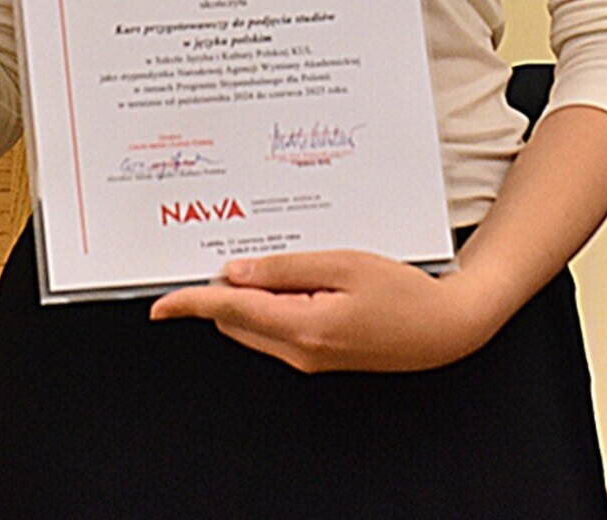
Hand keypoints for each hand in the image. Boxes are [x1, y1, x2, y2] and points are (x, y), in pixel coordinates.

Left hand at [149, 248, 505, 372]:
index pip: (232, 313)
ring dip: (250, 296)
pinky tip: (293, 276)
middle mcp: (298, 350)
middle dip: (225, 290)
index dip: (193, 305)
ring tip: (271, 256)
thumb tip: (238, 272)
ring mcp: (308, 357)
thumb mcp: (346, 264)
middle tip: (226, 248)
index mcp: (302, 327)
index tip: (163, 303)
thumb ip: (288, 267)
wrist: (444, 328)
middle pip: (237, 321)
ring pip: (256, 325)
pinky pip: (279, 328)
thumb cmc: (405, 293)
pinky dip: (272, 304)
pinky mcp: (319, 353)